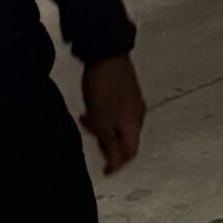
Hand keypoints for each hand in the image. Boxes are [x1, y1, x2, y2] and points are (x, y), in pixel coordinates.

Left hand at [80, 54, 145, 174]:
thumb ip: (109, 142)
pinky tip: (90, 108)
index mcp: (134, 123)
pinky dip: (104, 116)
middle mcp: (137, 115)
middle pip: (125, 139)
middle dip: (108, 144)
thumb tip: (116, 165)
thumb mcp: (102, 119)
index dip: (117, 164)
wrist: (106, 51)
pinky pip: (116, 112)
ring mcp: (133, 102)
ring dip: (103, 129)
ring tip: (85, 120)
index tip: (103, 171)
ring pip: (119, 125)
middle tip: (90, 136)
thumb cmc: (103, 88)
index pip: (130, 152)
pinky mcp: (126, 91)